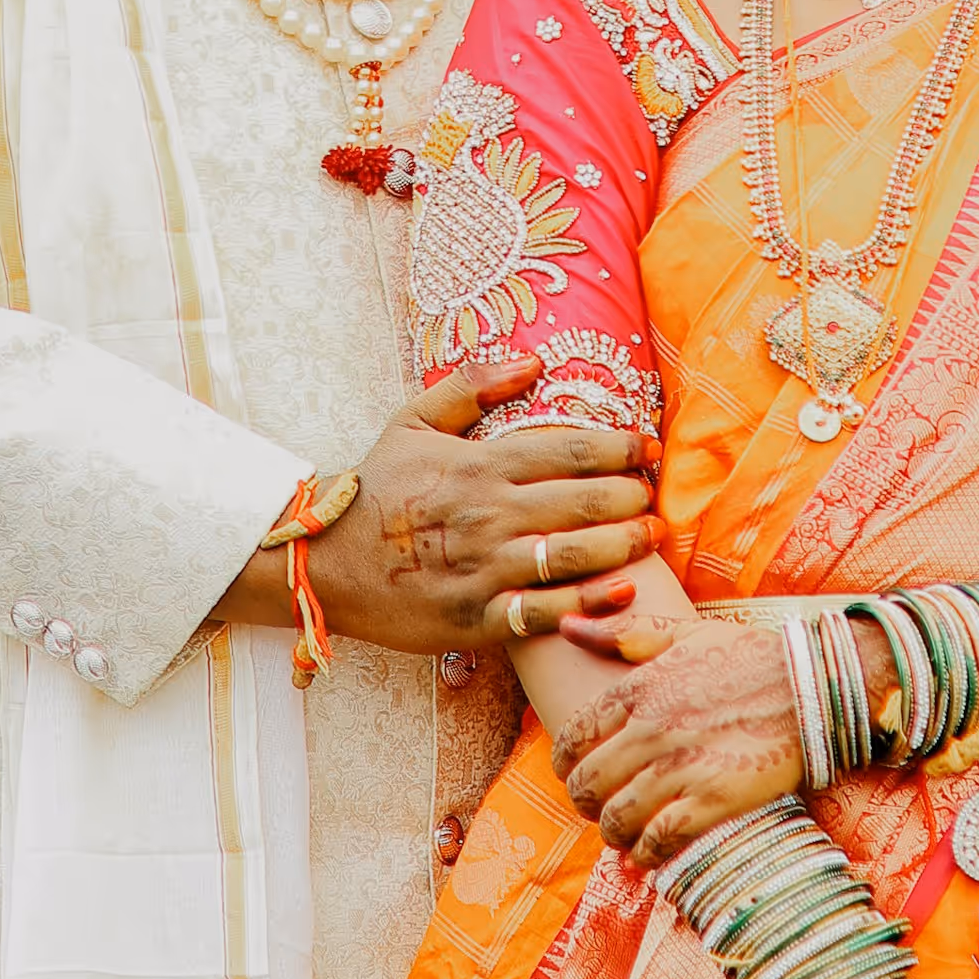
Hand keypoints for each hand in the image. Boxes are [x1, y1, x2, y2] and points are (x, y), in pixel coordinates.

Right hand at [295, 361, 660, 651]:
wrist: (324, 562)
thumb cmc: (377, 490)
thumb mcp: (413, 420)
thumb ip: (473, 387)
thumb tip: (535, 361)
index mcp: (480, 464)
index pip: (569, 449)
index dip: (620, 447)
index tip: (647, 449)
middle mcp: (489, 514)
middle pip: (585, 501)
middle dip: (633, 496)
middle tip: (653, 495)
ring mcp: (486, 569)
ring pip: (575, 556)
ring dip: (626, 545)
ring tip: (652, 537)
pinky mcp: (479, 618)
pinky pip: (546, 612)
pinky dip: (589, 604)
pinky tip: (623, 592)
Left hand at [552, 615, 803, 862]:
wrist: (811, 684)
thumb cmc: (748, 655)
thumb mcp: (682, 633)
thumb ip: (621, 633)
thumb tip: (566, 627)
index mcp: (637, 690)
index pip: (572, 739)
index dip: (566, 765)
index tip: (576, 773)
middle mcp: (649, 730)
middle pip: (586, 785)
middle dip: (586, 804)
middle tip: (601, 809)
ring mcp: (680, 767)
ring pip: (617, 819)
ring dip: (614, 833)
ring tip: (624, 835)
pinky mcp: (712, 799)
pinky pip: (658, 840)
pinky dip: (647, 853)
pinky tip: (652, 851)